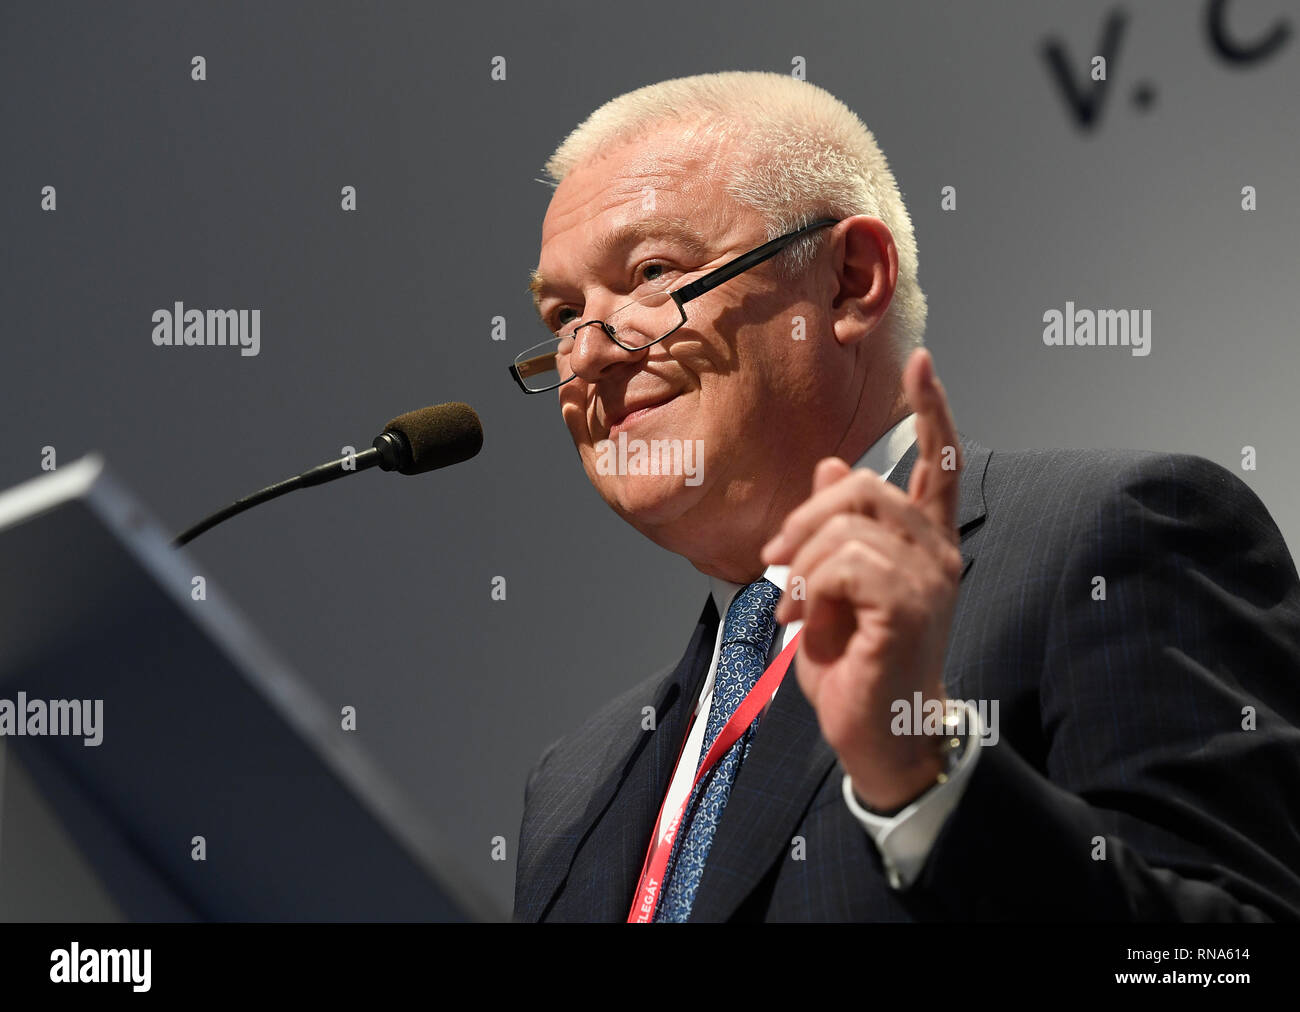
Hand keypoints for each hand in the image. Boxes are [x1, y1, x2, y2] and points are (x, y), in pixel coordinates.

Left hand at [760, 348, 964, 810]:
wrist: (875, 732)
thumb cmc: (855, 662)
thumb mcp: (834, 585)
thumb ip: (838, 528)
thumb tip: (833, 462)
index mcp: (923, 544)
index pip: (938, 465)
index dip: (931, 411)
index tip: (919, 361)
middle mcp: (936, 553)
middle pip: (866, 485)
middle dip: (807, 515)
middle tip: (776, 556)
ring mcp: (929, 579)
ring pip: (846, 526)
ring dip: (801, 564)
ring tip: (795, 604)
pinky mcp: (909, 606)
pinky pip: (845, 562)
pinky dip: (810, 587)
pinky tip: (805, 618)